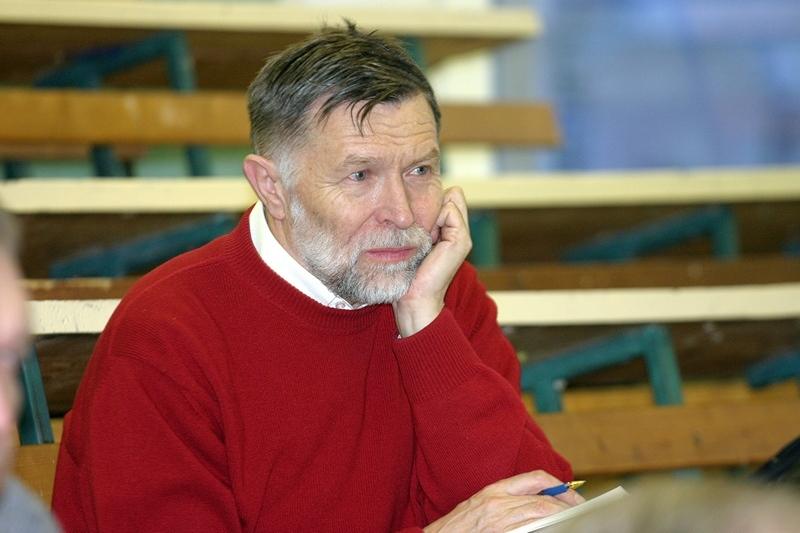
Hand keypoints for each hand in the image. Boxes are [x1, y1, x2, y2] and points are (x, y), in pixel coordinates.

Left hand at [393, 187, 471, 336]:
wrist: (414, 298)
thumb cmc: (406, 274)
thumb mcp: (412, 242)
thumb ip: (420, 223)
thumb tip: (415, 202)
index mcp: (449, 234)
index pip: (447, 198)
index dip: (430, 203)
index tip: (415, 225)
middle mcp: (459, 234)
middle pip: (451, 197)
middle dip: (432, 204)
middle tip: (420, 230)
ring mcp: (462, 237)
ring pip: (450, 200)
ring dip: (431, 212)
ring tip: (423, 236)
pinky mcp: (461, 240)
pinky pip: (449, 210)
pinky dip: (435, 217)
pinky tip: (427, 237)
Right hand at [424, 470, 584, 532]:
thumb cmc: (456, 528)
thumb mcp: (481, 505)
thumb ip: (507, 500)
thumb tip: (540, 503)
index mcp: (494, 490)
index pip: (536, 478)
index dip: (560, 486)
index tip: (573, 496)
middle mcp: (498, 502)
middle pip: (544, 500)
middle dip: (568, 507)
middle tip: (582, 515)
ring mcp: (500, 521)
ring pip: (542, 515)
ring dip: (563, 520)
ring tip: (575, 524)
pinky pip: (531, 529)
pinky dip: (547, 529)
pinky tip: (556, 531)